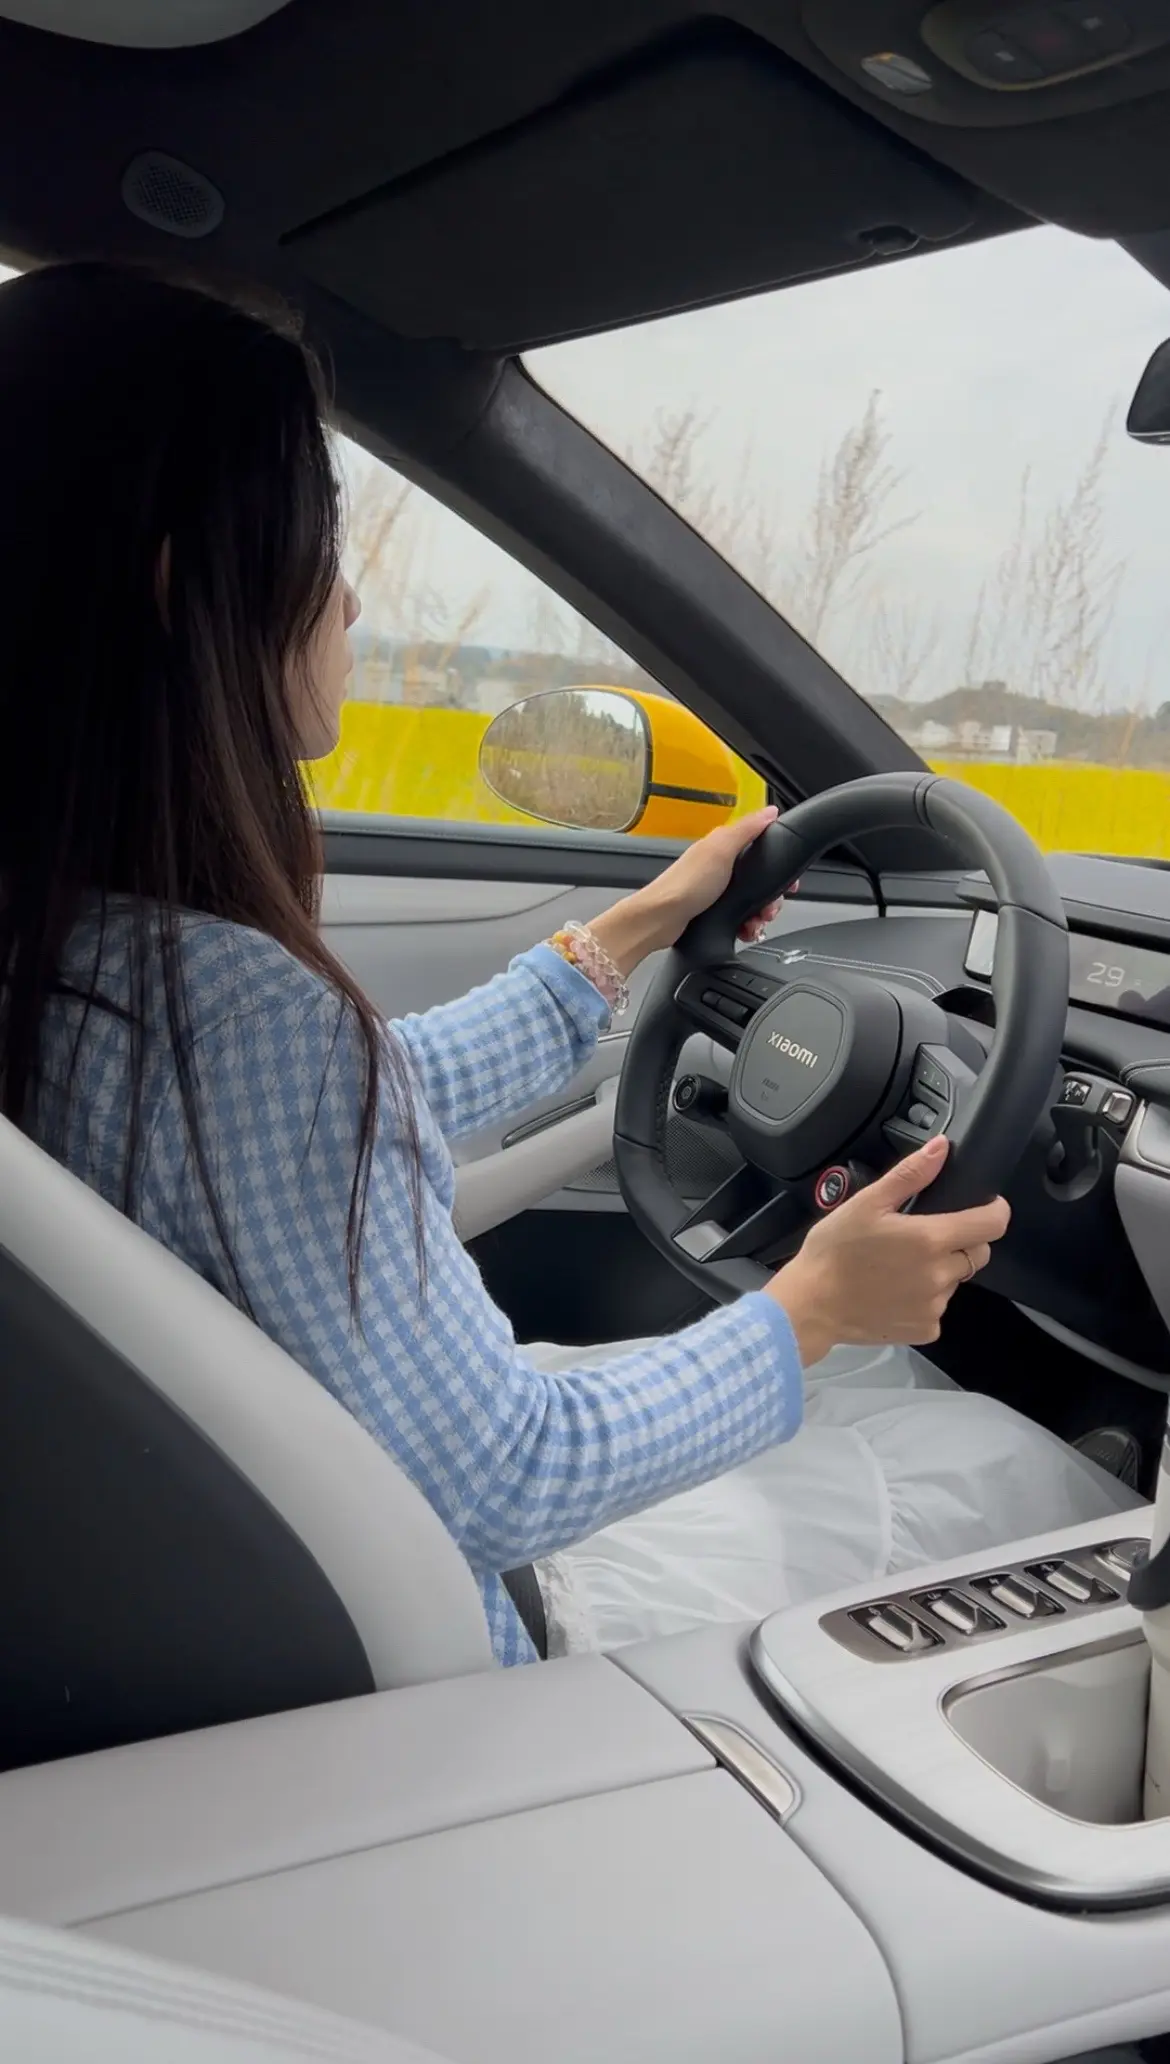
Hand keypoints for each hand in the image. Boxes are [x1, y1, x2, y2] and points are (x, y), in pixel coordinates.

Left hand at [585, 807, 792, 976]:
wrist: (661, 920)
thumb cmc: (686, 884)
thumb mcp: (721, 850)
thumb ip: (747, 829)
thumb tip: (770, 811)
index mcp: (723, 846)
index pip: (762, 849)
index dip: (779, 864)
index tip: (789, 882)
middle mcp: (721, 867)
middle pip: (761, 880)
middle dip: (771, 897)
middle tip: (770, 908)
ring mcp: (717, 891)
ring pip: (752, 901)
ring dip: (760, 915)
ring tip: (757, 923)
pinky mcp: (713, 912)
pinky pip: (740, 918)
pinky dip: (747, 926)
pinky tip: (747, 931)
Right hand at [767, 1137, 1009, 1367]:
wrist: (811, 1305)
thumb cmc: (835, 1250)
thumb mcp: (867, 1203)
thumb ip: (910, 1175)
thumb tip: (942, 1147)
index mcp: (931, 1239)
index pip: (993, 1224)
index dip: (994, 1210)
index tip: (983, 1206)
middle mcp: (941, 1276)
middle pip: (978, 1253)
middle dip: (962, 1240)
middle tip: (923, 1236)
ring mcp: (935, 1306)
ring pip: (957, 1280)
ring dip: (941, 1270)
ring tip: (901, 1266)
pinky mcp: (926, 1330)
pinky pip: (939, 1308)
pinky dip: (925, 1299)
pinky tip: (895, 1291)